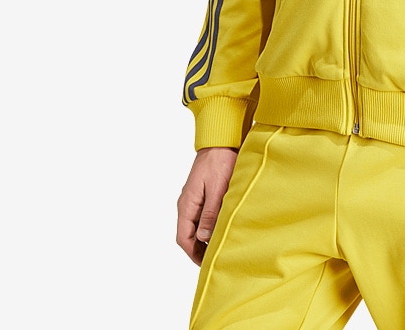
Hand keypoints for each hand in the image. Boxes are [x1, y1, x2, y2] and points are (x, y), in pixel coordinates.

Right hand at [176, 146, 239, 265]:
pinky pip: (200, 215)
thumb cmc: (220, 161)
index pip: (183, 237)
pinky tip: (219, 228)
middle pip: (187, 234)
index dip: (193, 253)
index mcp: (187, 204)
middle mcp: (186, 203)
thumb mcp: (218, 189)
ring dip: (203, 238)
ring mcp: (193, 198)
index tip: (205, 264)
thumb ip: (210, 213)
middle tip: (214, 259)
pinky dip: (207, 226)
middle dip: (198, 249)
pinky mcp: (201, 193)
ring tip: (218, 247)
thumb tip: (203, 237)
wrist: (221, 140)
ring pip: (194, 226)